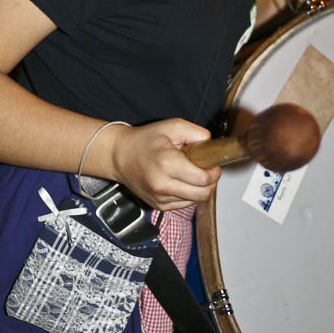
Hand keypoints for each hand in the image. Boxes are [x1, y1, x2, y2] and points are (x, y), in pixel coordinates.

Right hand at [102, 119, 221, 210]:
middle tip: (204, 169)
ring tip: (188, 173)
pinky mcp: (158, 206)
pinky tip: (180, 180)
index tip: (212, 164)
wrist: (120, 155)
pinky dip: (188, 193)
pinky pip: (184, 204)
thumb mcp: (173, 126)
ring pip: (195, 200)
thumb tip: (212, 147)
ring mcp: (160, 198)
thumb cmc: (144, 140)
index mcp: (167, 164)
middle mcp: (162, 185)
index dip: (214, 172)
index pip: (203, 179)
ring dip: (198, 188)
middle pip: (203, 194)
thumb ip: (198, 133)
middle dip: (210, 182)